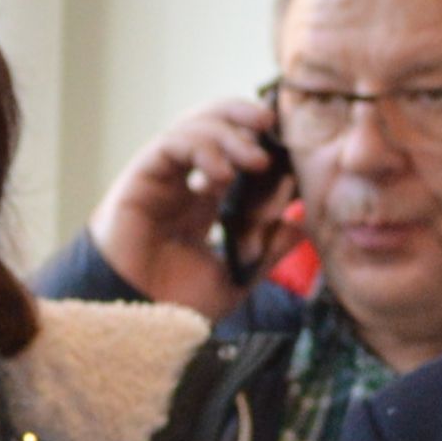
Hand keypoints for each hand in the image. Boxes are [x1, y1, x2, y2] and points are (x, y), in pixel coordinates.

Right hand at [90, 92, 281, 317]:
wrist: (139, 323)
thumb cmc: (177, 306)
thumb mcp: (238, 277)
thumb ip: (269, 250)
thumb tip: (302, 224)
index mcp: (203, 203)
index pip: (232, 153)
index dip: (260, 144)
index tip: (291, 154)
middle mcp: (181, 184)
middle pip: (211, 127)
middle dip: (243, 117)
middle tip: (273, 124)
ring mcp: (161, 179)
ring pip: (193, 128)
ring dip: (229, 133)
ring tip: (256, 160)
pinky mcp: (140, 178)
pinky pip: (171, 144)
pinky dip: (201, 147)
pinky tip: (223, 173)